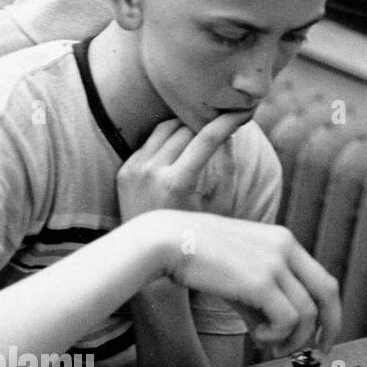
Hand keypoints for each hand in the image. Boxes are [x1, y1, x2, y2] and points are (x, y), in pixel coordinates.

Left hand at [116, 113, 253, 220]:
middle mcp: (152, 172)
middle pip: (185, 129)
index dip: (226, 122)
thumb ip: (227, 169)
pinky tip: (178, 149)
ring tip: (200, 131)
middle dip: (206, 123)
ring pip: (164, 129)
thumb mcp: (217, 207)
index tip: (241, 113)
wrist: (148, 253)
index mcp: (176, 183)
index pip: (206, 140)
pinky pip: (149, 143)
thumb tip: (229, 134)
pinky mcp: (125, 171)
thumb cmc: (190, 233)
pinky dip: (166, 141)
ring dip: (185, 127)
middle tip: (222, 122)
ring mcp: (134, 170)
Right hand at [157, 213, 341, 354]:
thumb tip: (271, 334)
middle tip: (318, 350)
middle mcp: (285, 248)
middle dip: (328, 327)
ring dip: (292, 338)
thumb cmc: (194, 255)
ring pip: (307, 313)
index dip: (328, 311)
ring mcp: (275, 263)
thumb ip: (258, 302)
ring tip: (269, 345)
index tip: (320, 334)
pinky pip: (288, 319)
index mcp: (283, 241)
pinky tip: (257, 337)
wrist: (167, 241)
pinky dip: (277, 335)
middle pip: (328, 292)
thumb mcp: (236, 274)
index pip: (322, 279)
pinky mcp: (261, 281)